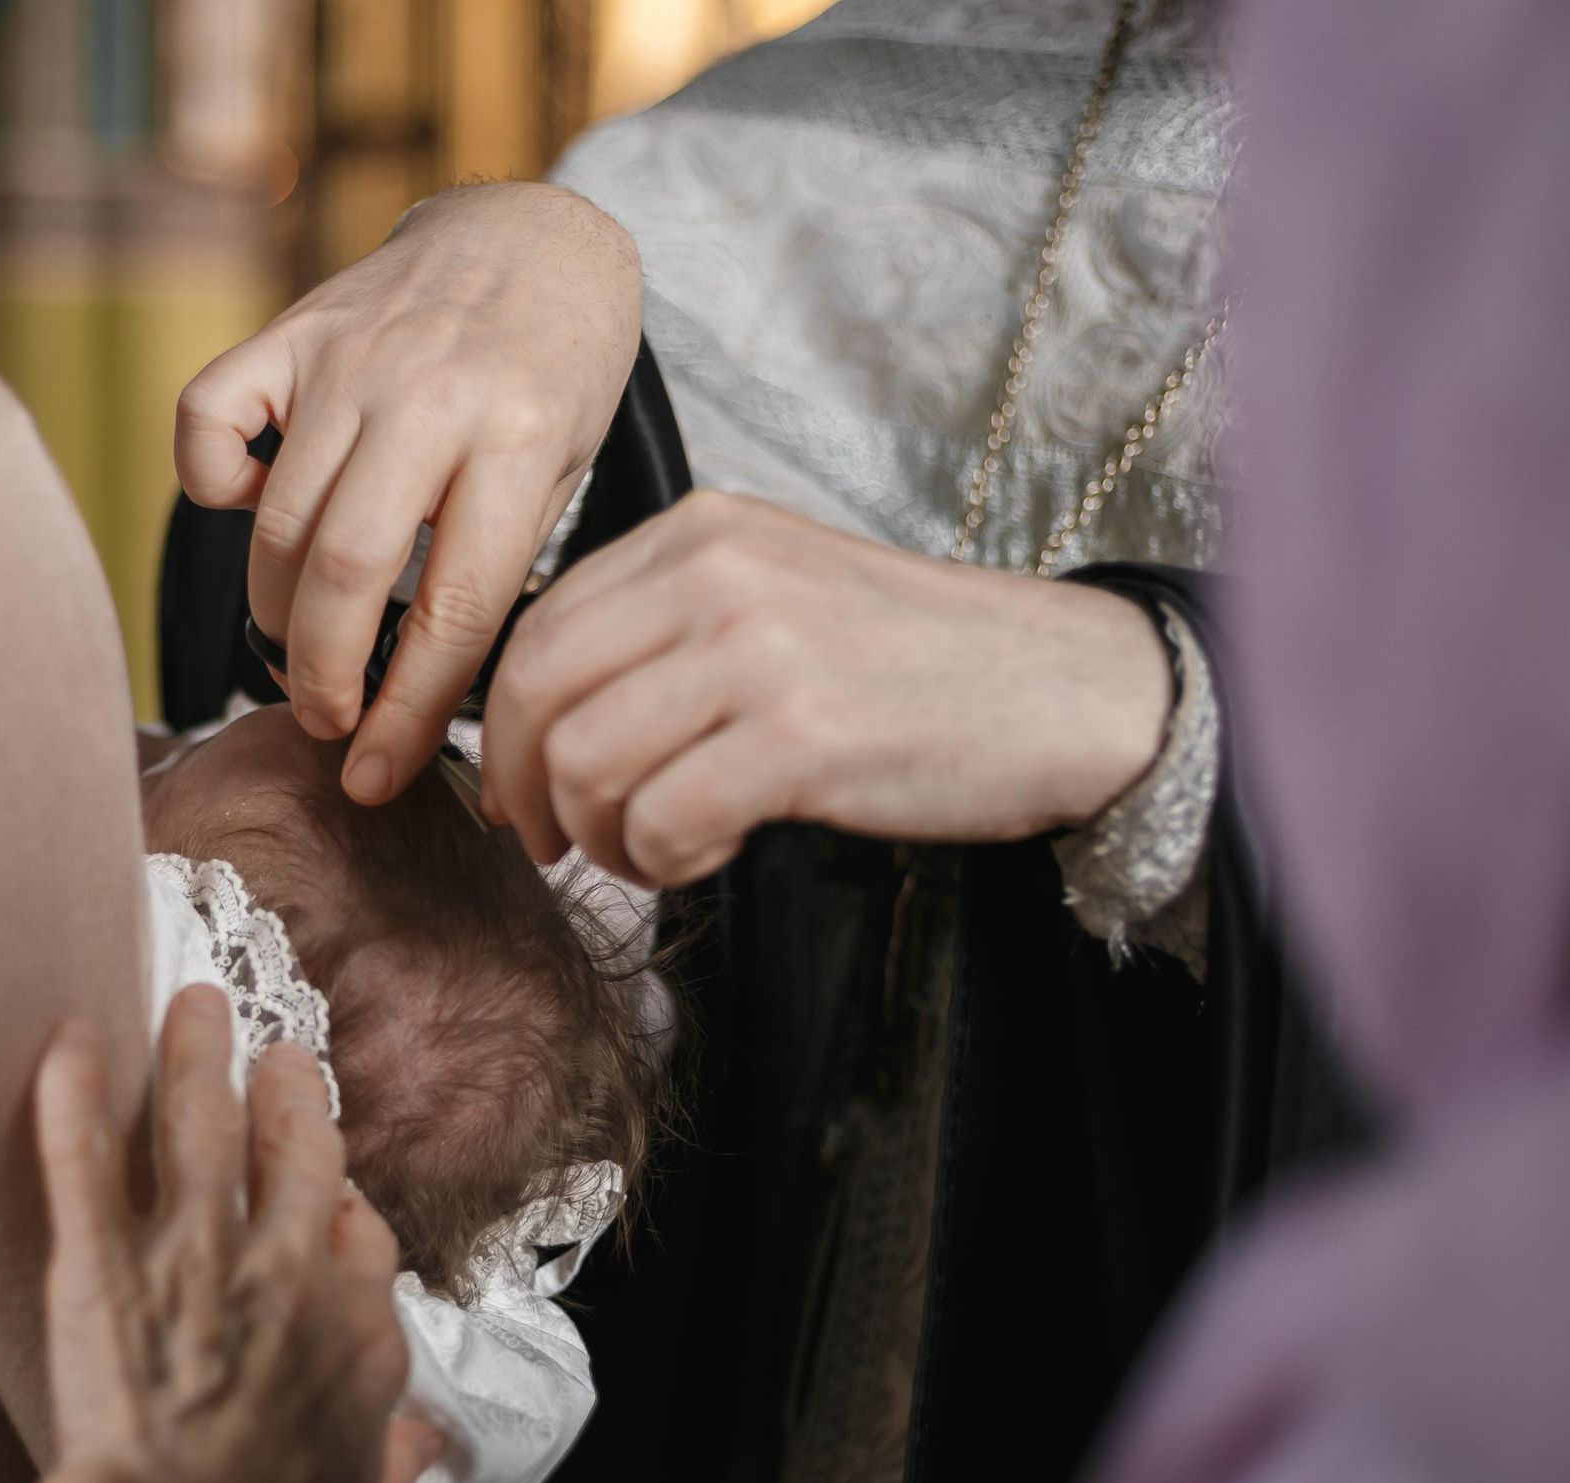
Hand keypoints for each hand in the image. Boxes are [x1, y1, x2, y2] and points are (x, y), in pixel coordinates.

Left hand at [9, 989, 441, 1482]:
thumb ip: (392, 1475)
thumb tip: (417, 1449)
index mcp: (352, 1335)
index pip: (359, 1234)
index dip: (342, 1201)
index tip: (328, 1193)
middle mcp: (283, 1273)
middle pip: (297, 1148)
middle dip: (288, 1090)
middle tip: (275, 1053)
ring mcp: (192, 1257)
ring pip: (202, 1125)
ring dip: (196, 1053)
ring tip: (190, 1002)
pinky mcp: (102, 1263)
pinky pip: (85, 1159)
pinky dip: (72, 1091)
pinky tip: (65, 1038)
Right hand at [177, 181, 639, 804]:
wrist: (535, 239)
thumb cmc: (554, 381)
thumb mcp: (562, 478)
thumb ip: (493, 573)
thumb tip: (420, 716)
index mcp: (519, 440)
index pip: (451, 611)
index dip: (406, 714)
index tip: (376, 777)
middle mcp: (428, 395)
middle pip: (343, 573)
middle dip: (322, 677)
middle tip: (327, 719)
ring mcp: (350, 358)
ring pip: (277, 520)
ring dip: (274, 612)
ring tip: (300, 648)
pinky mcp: (292, 330)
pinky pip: (207, 418)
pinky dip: (209, 482)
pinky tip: (250, 509)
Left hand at [481, 491, 1173, 886]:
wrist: (1069, 690)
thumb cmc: (911, 665)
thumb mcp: (772, 598)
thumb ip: (660, 630)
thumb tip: (533, 721)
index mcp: (701, 531)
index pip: (538, 626)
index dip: (500, 727)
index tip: (514, 791)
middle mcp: (721, 573)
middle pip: (537, 692)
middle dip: (522, 789)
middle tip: (552, 844)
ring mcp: (762, 649)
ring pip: (585, 761)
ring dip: (596, 837)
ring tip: (649, 854)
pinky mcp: (804, 735)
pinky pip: (662, 819)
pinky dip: (660, 863)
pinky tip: (703, 859)